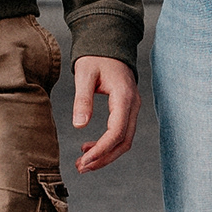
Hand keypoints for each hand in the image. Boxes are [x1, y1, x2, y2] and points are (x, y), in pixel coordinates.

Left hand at [72, 54, 139, 173]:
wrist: (109, 44)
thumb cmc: (96, 57)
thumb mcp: (84, 75)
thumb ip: (82, 100)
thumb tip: (79, 126)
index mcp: (123, 97)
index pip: (116, 132)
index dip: (101, 150)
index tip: (84, 160)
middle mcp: (133, 105)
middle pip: (124, 141)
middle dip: (103, 158)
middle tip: (82, 167)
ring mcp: (133, 108)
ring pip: (124, 140)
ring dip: (105, 155)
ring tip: (84, 163)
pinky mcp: (128, 110)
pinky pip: (122, 133)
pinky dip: (107, 145)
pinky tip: (89, 148)